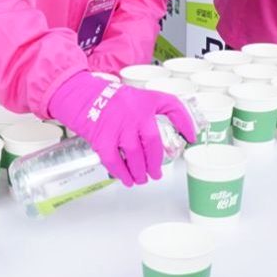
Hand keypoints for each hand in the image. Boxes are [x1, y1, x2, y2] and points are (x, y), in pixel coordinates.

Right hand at [47, 72, 197, 186]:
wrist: (85, 98)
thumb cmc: (116, 101)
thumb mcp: (141, 98)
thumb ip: (162, 110)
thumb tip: (186, 133)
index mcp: (145, 101)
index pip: (172, 107)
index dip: (185, 122)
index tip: (191, 137)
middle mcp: (133, 113)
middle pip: (152, 143)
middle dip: (156, 163)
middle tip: (156, 174)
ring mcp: (117, 126)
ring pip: (133, 155)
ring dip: (140, 172)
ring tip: (142, 179)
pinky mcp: (101, 137)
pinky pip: (113, 160)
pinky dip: (121, 173)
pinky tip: (126, 179)